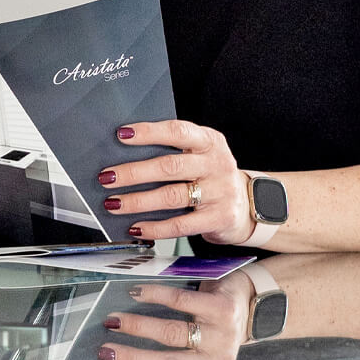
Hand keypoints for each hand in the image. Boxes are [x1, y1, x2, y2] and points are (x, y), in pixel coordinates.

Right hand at [97, 273, 254, 359]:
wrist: (253, 301)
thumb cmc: (215, 325)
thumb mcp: (198, 345)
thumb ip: (171, 348)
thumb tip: (124, 344)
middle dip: (132, 356)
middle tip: (105, 347)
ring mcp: (221, 336)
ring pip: (171, 332)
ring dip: (138, 325)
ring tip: (115, 320)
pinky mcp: (223, 309)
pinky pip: (183, 301)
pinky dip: (156, 296)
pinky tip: (140, 293)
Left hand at [101, 120, 254, 243]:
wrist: (252, 204)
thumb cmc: (213, 176)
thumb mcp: (201, 155)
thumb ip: (173, 151)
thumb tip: (125, 155)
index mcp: (210, 141)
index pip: (177, 131)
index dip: (149, 132)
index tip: (122, 135)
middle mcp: (217, 163)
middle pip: (170, 166)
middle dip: (134, 172)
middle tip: (107, 177)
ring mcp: (221, 191)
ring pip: (172, 196)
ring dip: (138, 201)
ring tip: (114, 203)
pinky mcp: (220, 217)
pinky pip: (181, 224)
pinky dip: (155, 228)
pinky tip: (136, 227)